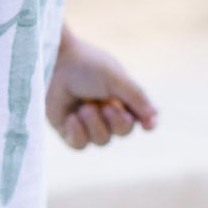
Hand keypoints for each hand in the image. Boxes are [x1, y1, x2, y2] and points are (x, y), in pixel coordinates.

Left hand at [46, 30, 157, 149]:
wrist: (53, 62)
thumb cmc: (85, 65)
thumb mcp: (115, 78)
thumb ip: (136, 97)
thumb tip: (154, 118)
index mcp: (121, 96)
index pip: (141, 118)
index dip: (147, 123)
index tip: (147, 125)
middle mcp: (105, 111)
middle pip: (123, 132)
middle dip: (115, 121)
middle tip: (104, 105)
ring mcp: (86, 121)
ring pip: (102, 141)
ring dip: (94, 124)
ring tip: (83, 106)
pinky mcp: (67, 129)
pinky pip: (80, 145)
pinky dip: (78, 132)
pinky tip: (72, 117)